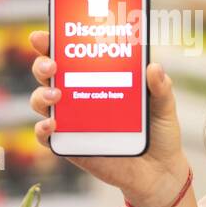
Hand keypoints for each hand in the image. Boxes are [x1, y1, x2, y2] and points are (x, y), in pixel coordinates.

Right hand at [28, 30, 188, 206]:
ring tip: (56, 95)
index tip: (46, 34)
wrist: (159, 172)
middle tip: (52, 65)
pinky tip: (52, 123)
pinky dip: (42, 128)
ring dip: (41, 94)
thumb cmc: (159, 132)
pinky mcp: (71, 145)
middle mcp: (80, 96)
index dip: (53, 42)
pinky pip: (46, 136)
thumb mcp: (164, 105)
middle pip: (49, 73)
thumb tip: (153, 67)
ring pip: (42, 101)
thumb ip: (161, 87)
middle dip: (42, 64)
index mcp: (99, 77)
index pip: (70, 54)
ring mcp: (72, 120)